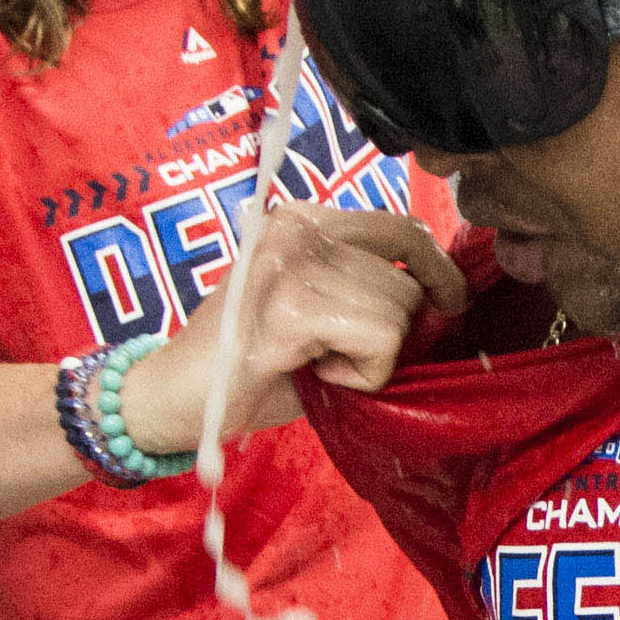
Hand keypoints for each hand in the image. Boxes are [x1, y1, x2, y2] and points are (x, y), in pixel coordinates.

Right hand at [116, 205, 463, 452]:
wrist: (171, 400)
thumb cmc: (249, 363)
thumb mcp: (316, 307)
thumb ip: (365, 286)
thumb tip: (445, 296)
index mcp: (301, 219)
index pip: (403, 228)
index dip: (437, 270)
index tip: (448, 303)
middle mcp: (295, 228)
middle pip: (407, 281)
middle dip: (390, 332)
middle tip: (331, 354)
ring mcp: (290, 264)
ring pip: (399, 312)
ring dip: (372, 356)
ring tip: (315, 362)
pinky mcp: (290, 308)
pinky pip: (380, 339)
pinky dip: (362, 373)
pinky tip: (316, 375)